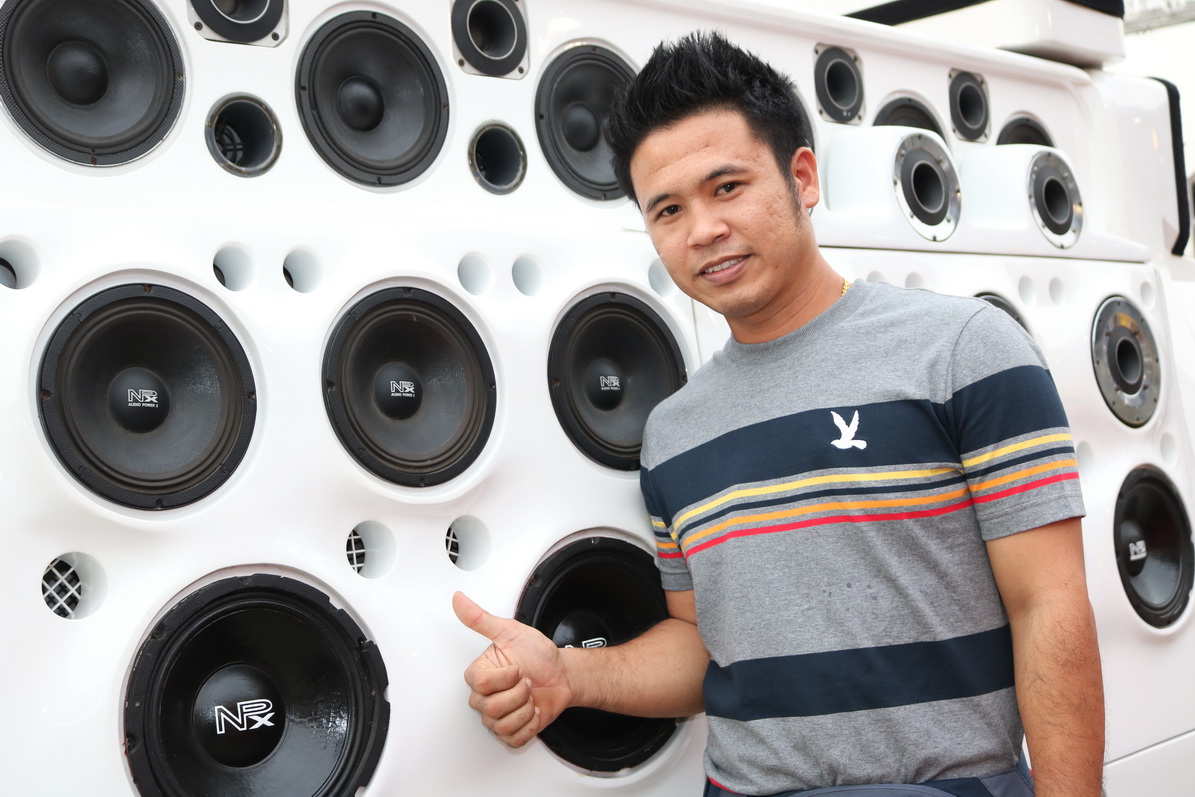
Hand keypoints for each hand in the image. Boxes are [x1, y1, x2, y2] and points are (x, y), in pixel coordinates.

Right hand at [452, 591, 573, 746]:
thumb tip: (458, 600)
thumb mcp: (511, 632)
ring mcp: (496, 716)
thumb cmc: (538, 654)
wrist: (562, 674)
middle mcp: (484, 697)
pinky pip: (514, 738)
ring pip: (502, 725)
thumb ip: (481, 619)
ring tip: (530, 697)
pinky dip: (530, 725)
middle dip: (519, 694)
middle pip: (492, 708)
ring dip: (526, 709)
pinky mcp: (510, 732)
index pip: (482, 685)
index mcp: (480, 674)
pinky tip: (532, 711)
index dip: (506, 678)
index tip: (518, 668)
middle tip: (526, 682)